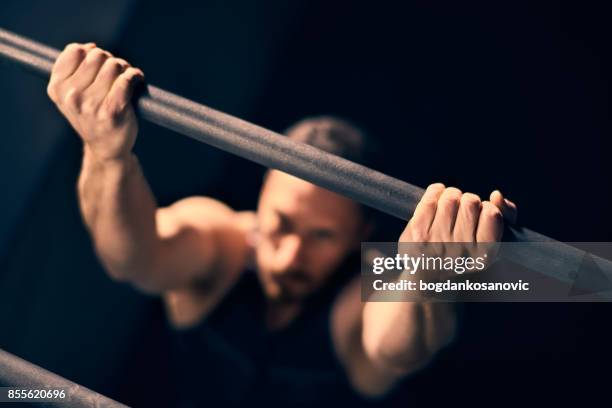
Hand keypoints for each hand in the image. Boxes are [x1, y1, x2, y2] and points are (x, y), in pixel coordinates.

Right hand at [47, 43, 143, 161]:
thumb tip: (90, 46)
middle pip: (97, 55)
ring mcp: (91, 104)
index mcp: (57, 88)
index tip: (99, 64)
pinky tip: (137, 79)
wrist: (105, 148)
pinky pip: (126, 80)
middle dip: (110, 60)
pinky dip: (135, 75)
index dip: (91, 52)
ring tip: (127, 77)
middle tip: (117, 72)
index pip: (75, 50)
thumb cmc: (92, 116)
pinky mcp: (112, 111)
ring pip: (114, 65)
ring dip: (125, 68)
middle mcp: (71, 96)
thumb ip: (74, 69)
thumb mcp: (71, 94)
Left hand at [398, 183, 516, 277]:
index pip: (491, 214)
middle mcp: (459, 250)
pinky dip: (435, 192)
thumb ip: (506, 216)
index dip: (487, 207)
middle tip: (464, 209)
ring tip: (450, 205)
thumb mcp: (492, 240)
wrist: (430, 276)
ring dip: (452, 195)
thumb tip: (497, 195)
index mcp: (483, 255)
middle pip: (470, 202)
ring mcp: (436, 242)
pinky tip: (436, 198)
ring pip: (450, 198)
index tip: (481, 214)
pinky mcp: (417, 234)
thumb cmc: (466, 253)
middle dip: (468, 200)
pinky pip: (430, 200)